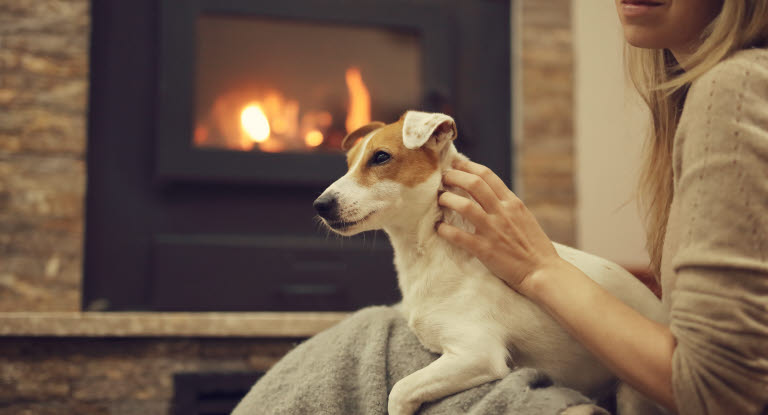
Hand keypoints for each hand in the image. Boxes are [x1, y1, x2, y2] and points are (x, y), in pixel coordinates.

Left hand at [436, 159, 563, 294]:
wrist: (543, 272)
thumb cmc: (535, 247)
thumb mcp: (524, 218)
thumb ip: (507, 206)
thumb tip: (488, 195)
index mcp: (513, 203)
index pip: (487, 175)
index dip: (467, 166)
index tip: (455, 163)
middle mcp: (503, 212)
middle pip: (474, 184)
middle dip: (454, 177)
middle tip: (442, 178)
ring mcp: (493, 230)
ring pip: (465, 206)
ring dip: (448, 199)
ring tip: (439, 199)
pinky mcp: (485, 250)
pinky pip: (459, 236)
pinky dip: (445, 230)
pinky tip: (439, 228)